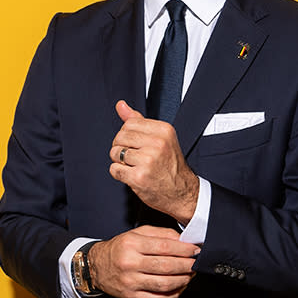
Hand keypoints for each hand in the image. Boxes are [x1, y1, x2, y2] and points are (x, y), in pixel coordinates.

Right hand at [89, 226, 199, 297]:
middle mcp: (130, 264)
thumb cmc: (120, 248)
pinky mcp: (132, 297)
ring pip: (164, 284)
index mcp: (132, 245)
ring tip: (190, 274)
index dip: (184, 250)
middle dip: (187, 265)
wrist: (97, 267)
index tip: (195, 250)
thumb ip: (161, 234)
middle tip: (196, 263)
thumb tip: (184, 240)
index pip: (164, 247)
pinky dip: (173, 295)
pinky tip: (180, 287)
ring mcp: (131, 283)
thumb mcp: (137, 233)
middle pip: (166, 266)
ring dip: (183, 280)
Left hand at [109, 100, 199, 223]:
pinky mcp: (139, 177)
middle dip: (120, 147)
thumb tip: (120, 104)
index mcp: (164, 130)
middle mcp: (157, 143)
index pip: (129, 123)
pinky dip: (119, 173)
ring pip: (115, 153)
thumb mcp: (160, 138)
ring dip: (119, 161)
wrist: (182, 192)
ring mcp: (148, 161)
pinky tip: (131, 176)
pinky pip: (114, 169)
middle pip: (120, 137)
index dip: (127, 135)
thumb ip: (139, 121)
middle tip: (131, 157)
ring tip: (132, 166)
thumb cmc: (169, 165)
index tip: (135, 145)